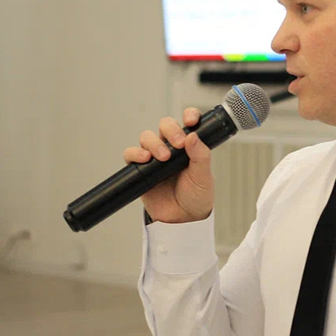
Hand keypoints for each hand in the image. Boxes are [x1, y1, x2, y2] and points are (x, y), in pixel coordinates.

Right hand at [122, 108, 213, 223]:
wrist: (182, 220)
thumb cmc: (196, 197)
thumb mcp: (204, 177)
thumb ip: (200, 156)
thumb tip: (193, 136)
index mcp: (190, 145)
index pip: (188, 122)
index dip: (189, 115)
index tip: (191, 120)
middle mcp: (172, 147)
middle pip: (165, 125)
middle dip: (170, 130)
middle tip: (178, 144)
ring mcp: (155, 157)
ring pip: (147, 137)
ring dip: (153, 143)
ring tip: (162, 157)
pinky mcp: (141, 169)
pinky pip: (131, 154)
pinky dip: (135, 153)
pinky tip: (144, 159)